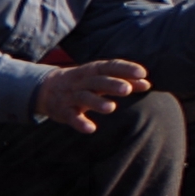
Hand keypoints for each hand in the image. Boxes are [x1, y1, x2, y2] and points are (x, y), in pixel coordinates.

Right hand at [33, 59, 150, 132]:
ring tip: (111, 108)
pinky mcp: (63, 111)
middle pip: (97, 80)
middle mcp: (82, 81)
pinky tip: (91, 129)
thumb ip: (124, 81)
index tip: (142, 73)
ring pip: (84, 97)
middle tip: (127, 90)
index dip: (126, 69)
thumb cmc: (83, 83)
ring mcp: (71, 96)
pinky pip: (71, 116)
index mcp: (93, 70)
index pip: (110, 66)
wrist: (46, 89)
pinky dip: (80, 122)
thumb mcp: (101, 78)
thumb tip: (147, 84)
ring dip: (97, 102)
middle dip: (112, 84)